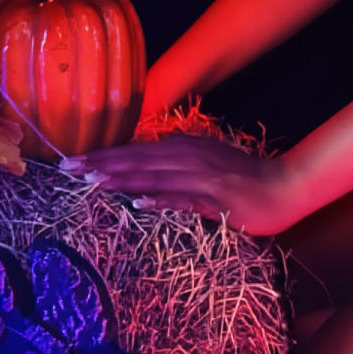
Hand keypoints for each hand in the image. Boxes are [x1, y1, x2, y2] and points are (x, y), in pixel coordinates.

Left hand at [62, 136, 300, 235]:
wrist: (286, 187)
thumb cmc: (246, 180)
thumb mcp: (208, 163)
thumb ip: (180, 161)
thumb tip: (151, 160)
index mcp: (185, 149)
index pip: (136, 152)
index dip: (105, 155)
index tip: (73, 160)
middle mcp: (190, 157)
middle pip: (137, 161)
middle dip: (101, 164)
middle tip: (66, 169)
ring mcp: (203, 177)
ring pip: (154, 176)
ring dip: (121, 179)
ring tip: (89, 182)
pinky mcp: (217, 199)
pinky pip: (184, 200)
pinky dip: (161, 200)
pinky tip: (138, 204)